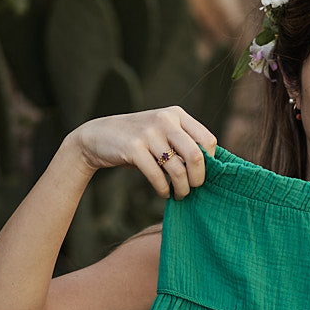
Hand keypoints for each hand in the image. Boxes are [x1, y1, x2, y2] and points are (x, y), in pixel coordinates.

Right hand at [68, 107, 217, 198]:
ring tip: (180, 194)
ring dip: (182, 188)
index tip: (203, 174)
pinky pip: (157, 176)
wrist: (98, 136)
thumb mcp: (162, 132)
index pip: (208, 140)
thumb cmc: (139, 140)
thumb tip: (211, 169)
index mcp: (176, 115)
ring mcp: (148, 133)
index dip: (210, 162)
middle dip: (198, 179)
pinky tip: (164, 192)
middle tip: (194, 188)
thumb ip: (184, 143)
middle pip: (196, 156)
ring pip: (177, 169)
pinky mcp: (133, 148)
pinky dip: (164, 189)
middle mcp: (165, 120)